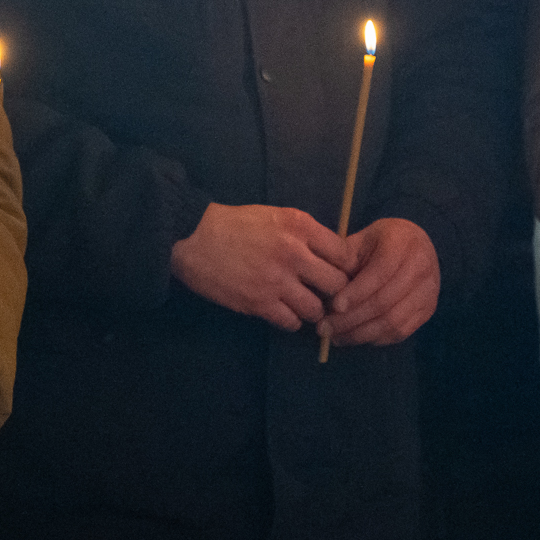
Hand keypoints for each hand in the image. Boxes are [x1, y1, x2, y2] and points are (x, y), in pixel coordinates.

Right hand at [170, 203, 357, 330]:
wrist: (193, 239)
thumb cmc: (234, 224)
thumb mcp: (275, 215)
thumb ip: (304, 233)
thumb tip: (331, 254)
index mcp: (299, 226)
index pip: (345, 254)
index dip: (345, 267)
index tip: (338, 273)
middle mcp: (294, 253)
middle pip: (337, 284)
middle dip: (334, 292)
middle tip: (324, 295)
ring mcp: (277, 280)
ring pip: (316, 309)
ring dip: (313, 310)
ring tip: (303, 305)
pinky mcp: (260, 303)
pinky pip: (292, 323)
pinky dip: (292, 321)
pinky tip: (284, 312)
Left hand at [320, 218, 440, 348]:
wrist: (413, 244)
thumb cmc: (379, 243)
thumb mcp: (360, 241)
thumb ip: (344, 261)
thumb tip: (323, 289)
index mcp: (402, 242)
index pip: (380, 273)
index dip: (356, 292)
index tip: (334, 307)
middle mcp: (421, 266)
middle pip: (385, 301)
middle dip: (352, 319)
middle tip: (326, 328)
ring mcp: (429, 290)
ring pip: (393, 321)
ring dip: (361, 334)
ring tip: (336, 337)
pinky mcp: (429, 309)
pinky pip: (402, 331)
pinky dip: (377, 338)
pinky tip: (357, 336)